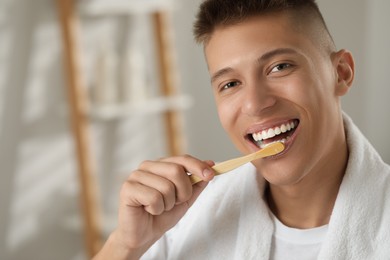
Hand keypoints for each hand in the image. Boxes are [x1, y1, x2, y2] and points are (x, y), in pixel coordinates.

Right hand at [95, 155, 214, 258]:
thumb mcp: (185, 199)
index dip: (198, 166)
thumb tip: (210, 164)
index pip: (182, 159)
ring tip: (159, 208)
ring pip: (166, 187)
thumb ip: (197, 183)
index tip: (211, 175)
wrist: (143, 235)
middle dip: (183, 192)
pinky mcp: (127, 188)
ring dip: (168, 204)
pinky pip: (153, 198)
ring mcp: (136, 175)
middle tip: (174, 203)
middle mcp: (148, 166)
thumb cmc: (162, 215)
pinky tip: (149, 210)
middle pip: (176, 171)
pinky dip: (156, 209)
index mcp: (161, 165)